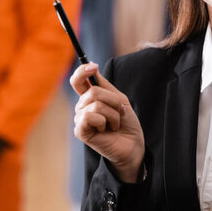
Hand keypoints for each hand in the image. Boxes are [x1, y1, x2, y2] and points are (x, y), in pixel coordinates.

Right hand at [70, 63, 144, 182]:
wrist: (133, 145)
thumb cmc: (126, 123)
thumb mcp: (119, 99)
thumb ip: (104, 85)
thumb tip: (91, 65)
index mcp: (89, 98)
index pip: (78, 80)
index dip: (82, 71)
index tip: (93, 66)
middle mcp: (82, 107)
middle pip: (93, 91)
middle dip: (113, 101)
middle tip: (120, 113)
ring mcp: (80, 119)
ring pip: (95, 104)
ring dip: (112, 114)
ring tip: (114, 124)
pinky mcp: (80, 131)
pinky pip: (91, 116)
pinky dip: (105, 122)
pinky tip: (106, 130)